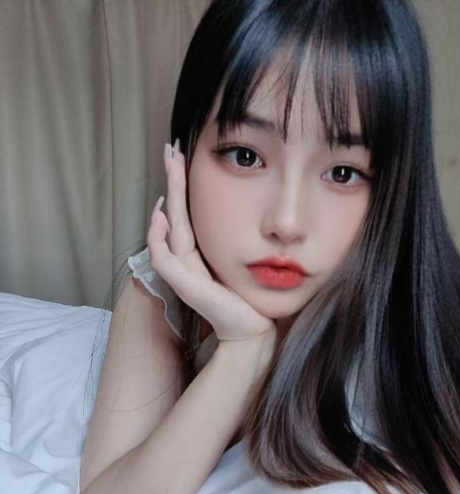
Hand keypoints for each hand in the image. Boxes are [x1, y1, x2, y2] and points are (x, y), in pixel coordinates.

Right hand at [147, 140, 276, 344]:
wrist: (251, 327)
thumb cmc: (247, 297)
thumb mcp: (242, 264)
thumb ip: (239, 244)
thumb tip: (251, 220)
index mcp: (199, 251)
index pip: (187, 212)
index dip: (184, 186)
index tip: (186, 158)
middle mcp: (186, 257)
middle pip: (175, 211)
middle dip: (174, 179)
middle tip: (171, 148)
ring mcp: (181, 269)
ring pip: (167, 226)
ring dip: (168, 194)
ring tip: (170, 165)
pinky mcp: (182, 283)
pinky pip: (163, 255)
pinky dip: (157, 236)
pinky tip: (161, 214)